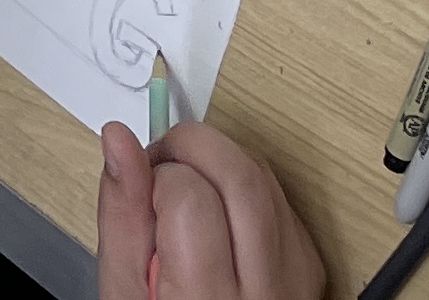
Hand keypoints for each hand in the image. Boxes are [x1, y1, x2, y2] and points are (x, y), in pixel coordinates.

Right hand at [97, 121, 324, 299]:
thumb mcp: (123, 293)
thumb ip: (121, 216)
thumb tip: (118, 143)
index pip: (188, 198)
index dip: (156, 174)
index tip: (140, 186)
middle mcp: (263, 292)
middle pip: (241, 177)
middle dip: (193, 147)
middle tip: (162, 164)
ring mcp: (296, 279)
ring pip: (265, 178)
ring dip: (220, 162)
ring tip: (186, 188)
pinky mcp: (309, 267)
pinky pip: (282, 201)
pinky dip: (247, 189)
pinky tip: (220, 212)